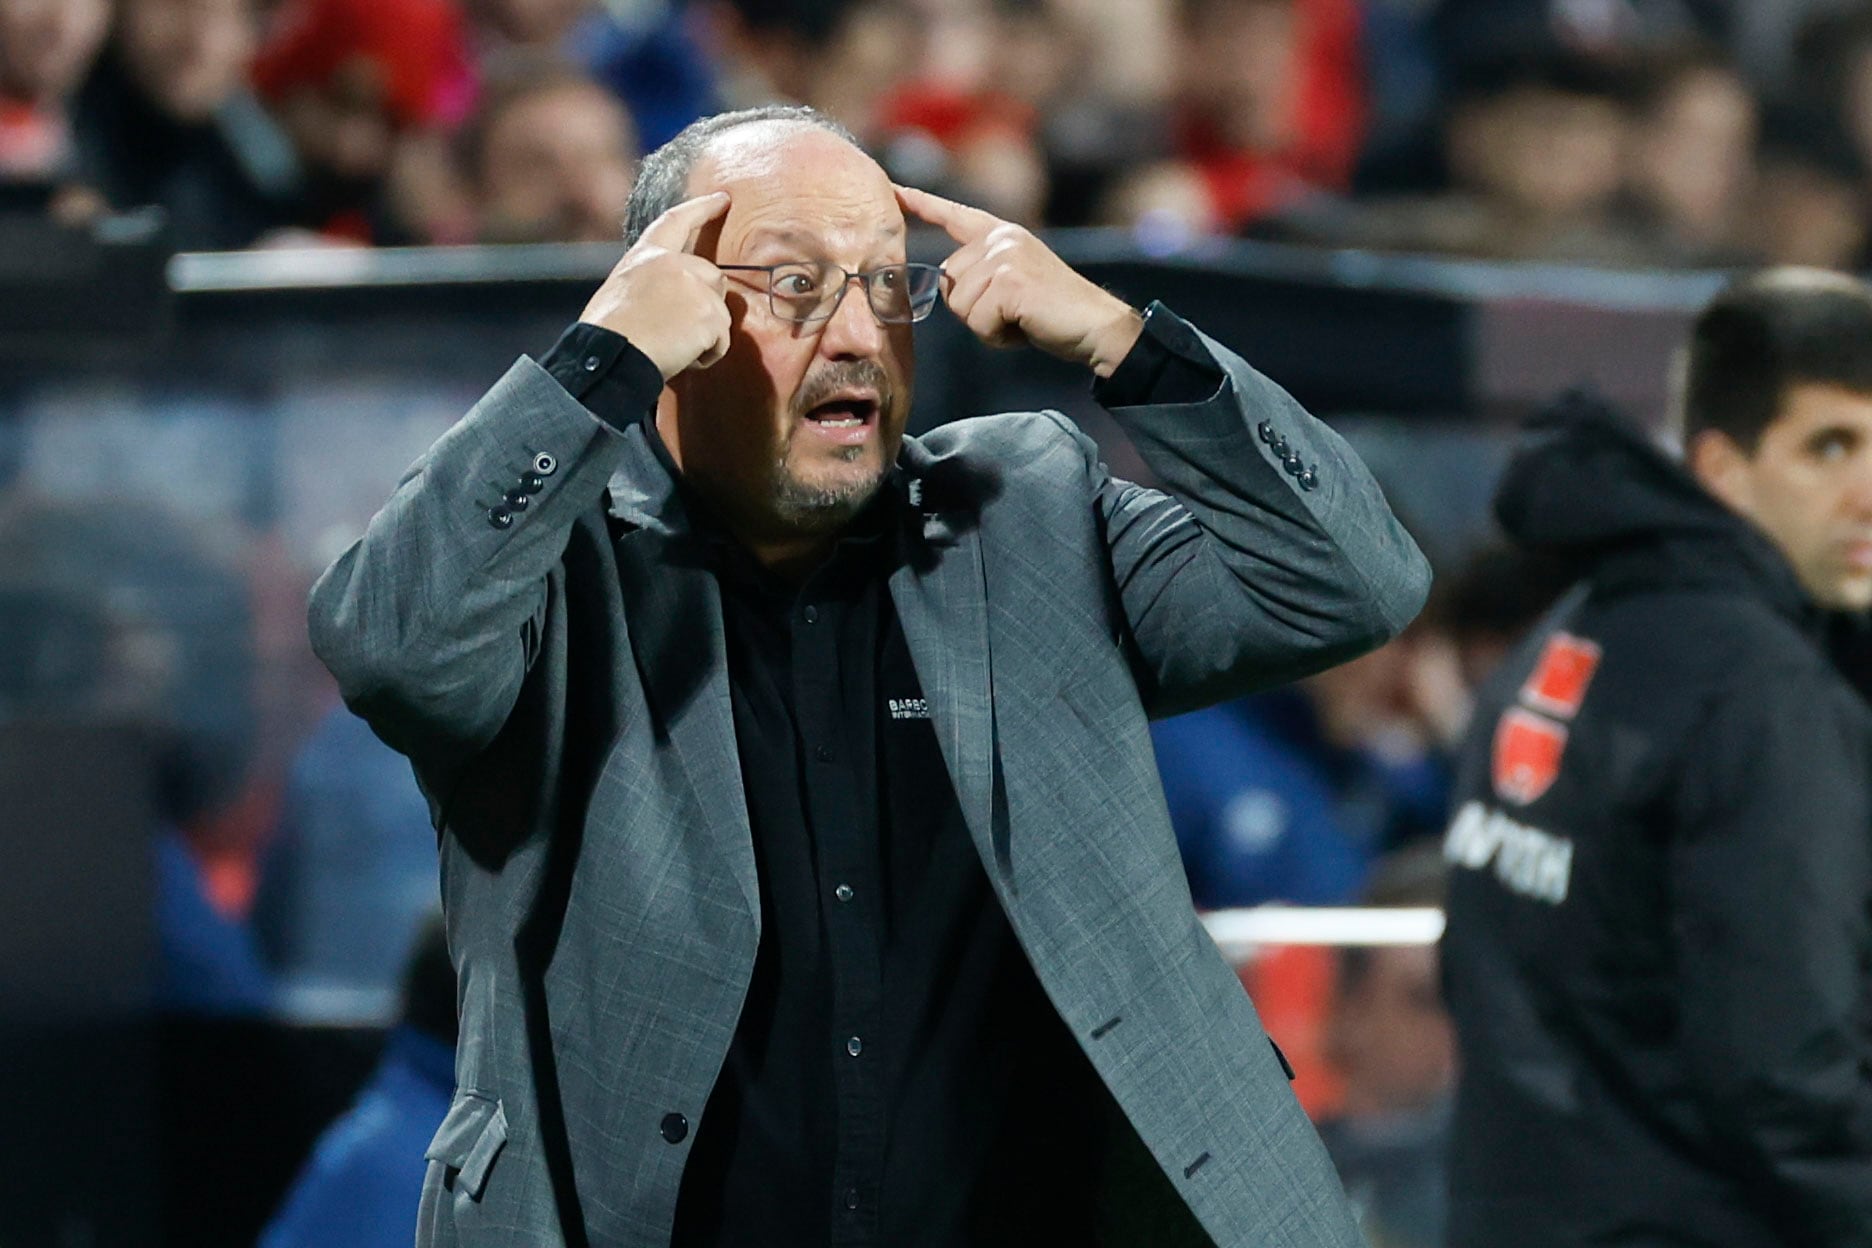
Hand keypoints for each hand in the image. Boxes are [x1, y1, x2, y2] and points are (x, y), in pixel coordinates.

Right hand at [579, 191, 732, 380]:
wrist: (610, 356)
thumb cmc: (609, 334)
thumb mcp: (621, 291)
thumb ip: (652, 283)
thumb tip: (674, 300)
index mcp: (646, 255)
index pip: (676, 221)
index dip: (702, 208)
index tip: (723, 198)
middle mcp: (674, 263)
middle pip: (715, 276)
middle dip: (707, 304)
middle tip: (679, 331)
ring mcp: (695, 287)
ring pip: (721, 312)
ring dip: (704, 335)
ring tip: (671, 347)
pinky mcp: (710, 314)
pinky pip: (721, 341)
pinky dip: (707, 355)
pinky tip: (681, 357)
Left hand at [897, 184, 1142, 377]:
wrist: (1097, 325)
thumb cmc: (1055, 312)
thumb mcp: (1014, 283)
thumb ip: (982, 275)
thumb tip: (948, 285)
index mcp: (1002, 233)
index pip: (954, 216)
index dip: (922, 205)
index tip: (894, 191)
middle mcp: (1000, 238)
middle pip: (950, 283)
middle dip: (975, 310)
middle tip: (1015, 312)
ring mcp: (1005, 257)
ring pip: (961, 306)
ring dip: (987, 325)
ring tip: (1022, 319)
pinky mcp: (1009, 282)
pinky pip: (978, 321)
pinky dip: (998, 336)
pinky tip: (1025, 326)